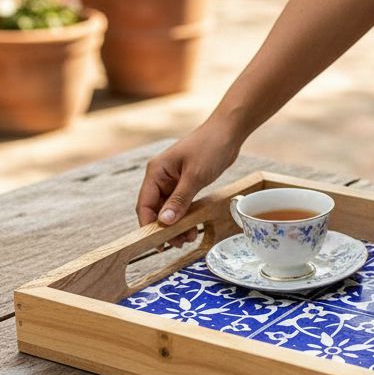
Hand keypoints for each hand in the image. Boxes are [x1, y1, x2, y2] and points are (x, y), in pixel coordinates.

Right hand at [136, 121, 240, 244]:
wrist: (228, 131)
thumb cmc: (210, 147)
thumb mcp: (195, 176)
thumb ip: (179, 200)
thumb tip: (164, 222)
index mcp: (156, 172)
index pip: (145, 204)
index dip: (148, 225)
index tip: (157, 242)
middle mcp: (161, 176)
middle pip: (155, 209)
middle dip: (165, 228)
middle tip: (178, 243)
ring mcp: (173, 179)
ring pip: (168, 208)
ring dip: (176, 224)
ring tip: (189, 237)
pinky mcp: (185, 182)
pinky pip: (180, 203)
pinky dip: (185, 215)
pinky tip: (194, 226)